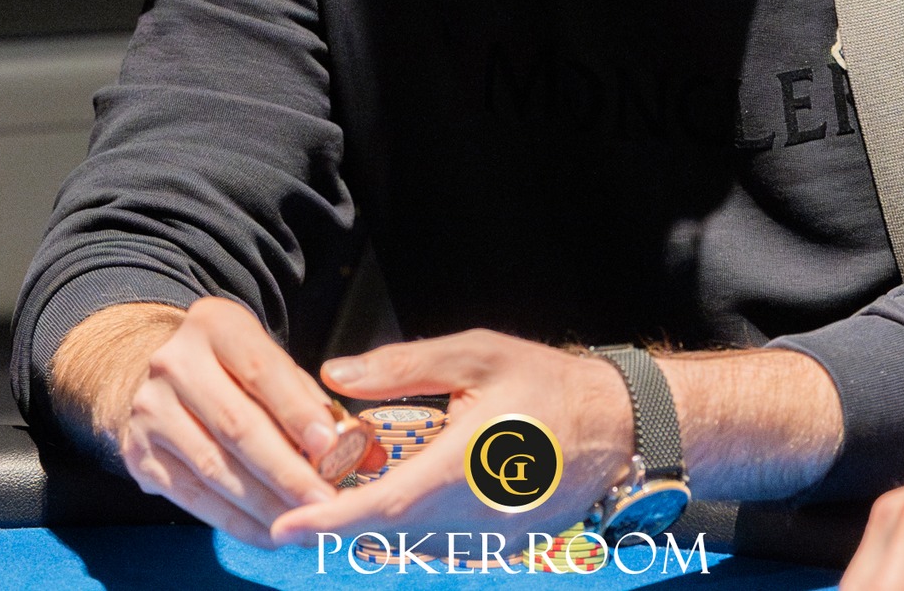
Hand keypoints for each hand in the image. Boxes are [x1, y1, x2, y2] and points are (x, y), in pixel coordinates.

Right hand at [89, 297, 363, 547]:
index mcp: (215, 326)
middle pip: (237, 425)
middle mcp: (174, 362)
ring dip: (264, 504)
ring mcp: (150, 410)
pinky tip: (269, 534)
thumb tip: (365, 451)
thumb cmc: (237, 374)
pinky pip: (192, 496)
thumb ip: (314, 403)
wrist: (163, 378)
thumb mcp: (271, 366)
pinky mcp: (138, 454)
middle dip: (286, 471)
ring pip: (214, 467)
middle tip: (326, 503)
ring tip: (304, 525)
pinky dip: (234, 521)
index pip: (261, 370)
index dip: (296, 411)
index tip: (329, 447)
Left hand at [268, 329, 633, 549]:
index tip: (287, 528)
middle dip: (341, 521)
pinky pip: (440, 547)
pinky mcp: (502, 548)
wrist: (617, 426)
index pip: (387, 505)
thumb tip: (336, 376)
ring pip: (411, 545)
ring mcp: (494, 539)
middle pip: (389, 534)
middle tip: (308, 496)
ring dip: (374, 526)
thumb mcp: (475, 354)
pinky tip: (403, 496)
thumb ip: (402, 367)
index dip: (331, 521)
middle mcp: (481, 512)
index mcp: (470, 461)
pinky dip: (410, 530)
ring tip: (352, 490)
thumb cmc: (546, 382)